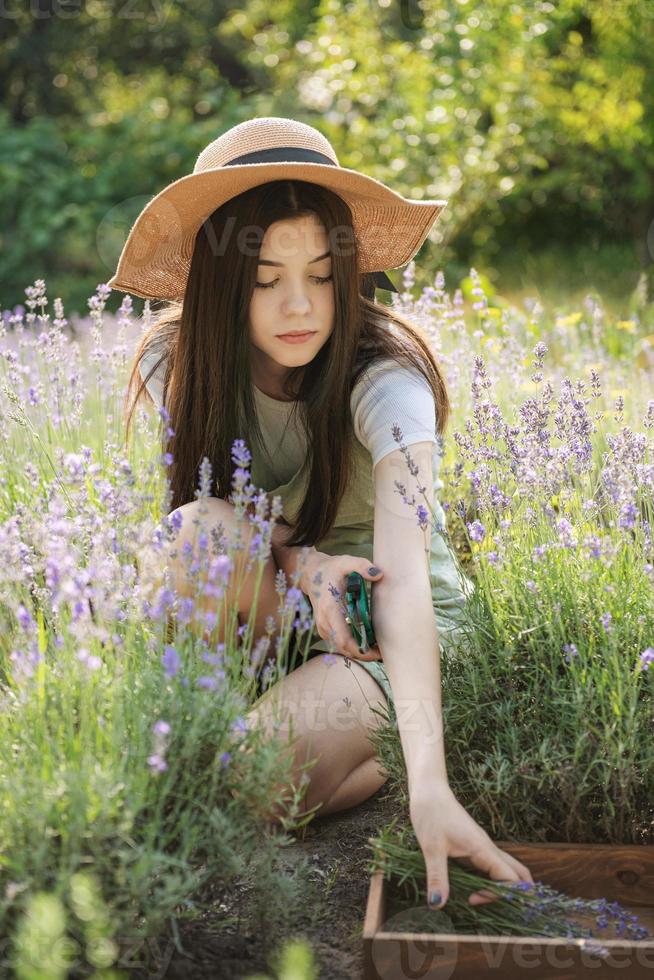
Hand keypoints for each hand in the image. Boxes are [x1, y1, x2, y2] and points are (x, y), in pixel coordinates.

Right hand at [301, 553, 383, 661]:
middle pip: (344, 648)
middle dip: (364, 653)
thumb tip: (379, 575)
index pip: (343, 638)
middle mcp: (324, 621)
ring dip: (360, 651)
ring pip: (342, 648)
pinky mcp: (325, 629)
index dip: (361, 649)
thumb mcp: (346, 562)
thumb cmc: (331, 568)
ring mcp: (323, 627)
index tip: (378, 651)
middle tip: (383, 652)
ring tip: (378, 648)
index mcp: (330, 608)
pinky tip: (367, 641)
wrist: (311, 574)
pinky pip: (339, 643)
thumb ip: (362, 565)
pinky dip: (353, 646)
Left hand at [410, 782, 533, 908]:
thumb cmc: (431, 814)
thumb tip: (437, 905)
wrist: (428, 790)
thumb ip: (437, 877)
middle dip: (516, 894)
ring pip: (506, 869)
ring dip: (503, 887)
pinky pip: (492, 866)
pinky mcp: (474, 845)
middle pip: (518, 873)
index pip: (510, 878)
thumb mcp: (431, 848)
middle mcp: (488, 848)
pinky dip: (492, 880)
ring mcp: (482, 846)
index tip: (473, 899)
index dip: (501, 895)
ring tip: (482, 900)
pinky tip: (474, 887)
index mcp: (483, 848)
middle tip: (494, 908)